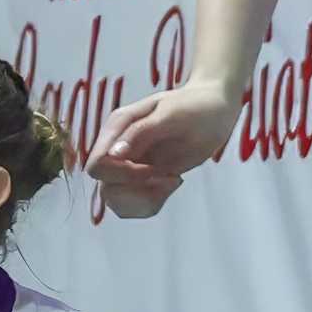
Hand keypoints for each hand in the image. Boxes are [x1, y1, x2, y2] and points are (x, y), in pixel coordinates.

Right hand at [84, 76, 242, 214]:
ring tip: (170, 180)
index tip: (153, 169)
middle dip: (137, 190)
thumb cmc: (194, 107)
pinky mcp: (140, 178)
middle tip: (167, 176)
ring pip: (115, 200)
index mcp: (117, 128)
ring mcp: (127, 164)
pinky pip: (132, 205)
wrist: (214, 110)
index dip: (122, 175)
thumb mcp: (171, 116)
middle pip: (105, 188)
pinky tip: (172, 182)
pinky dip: (151, 203)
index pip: (97, 166)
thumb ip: (140, 133)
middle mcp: (116, 148)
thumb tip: (113, 154)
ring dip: (145, 199)